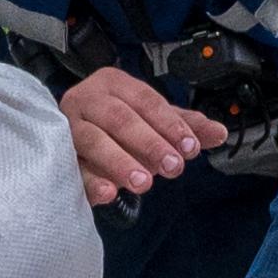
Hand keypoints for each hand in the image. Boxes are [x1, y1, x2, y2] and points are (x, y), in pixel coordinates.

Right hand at [60, 65, 227, 206]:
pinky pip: (72, 168)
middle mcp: (87, 100)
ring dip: (120, 162)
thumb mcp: (153, 122)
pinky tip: (107, 193)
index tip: (190, 148)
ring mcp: (68, 127)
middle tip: (173, 167)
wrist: (71, 135)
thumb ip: (184, 127)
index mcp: (114, 84)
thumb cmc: (117, 125)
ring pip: (93, 141)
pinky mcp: (58, 156)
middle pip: (120, 118)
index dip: (170, 125)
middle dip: (149, 143)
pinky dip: (90, 181)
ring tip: (143, 183)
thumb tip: (219, 133)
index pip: (146, 101)